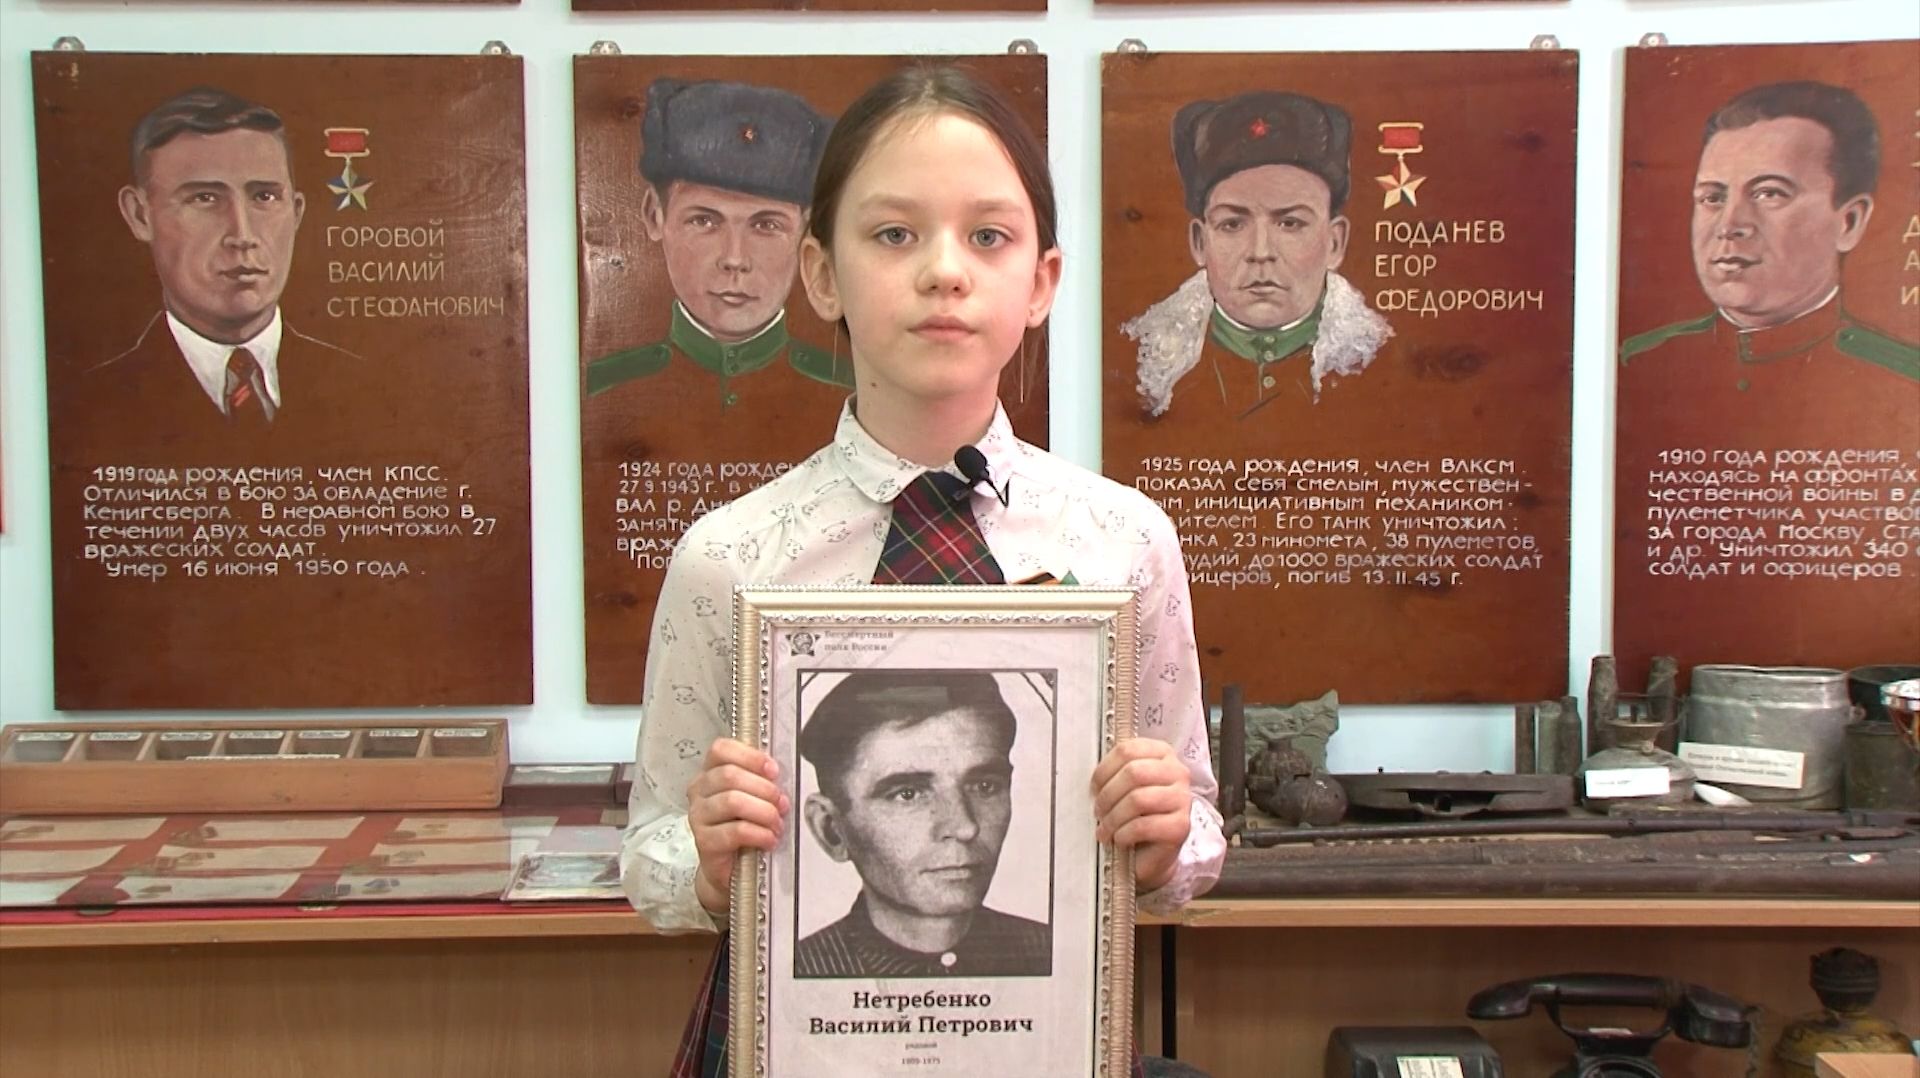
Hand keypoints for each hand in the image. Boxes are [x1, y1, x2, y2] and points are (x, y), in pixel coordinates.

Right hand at [687, 738, 788, 914]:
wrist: (730, 869)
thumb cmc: (743, 827)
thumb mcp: (752, 798)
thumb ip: (760, 781)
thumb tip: (780, 774)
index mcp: (710, 773)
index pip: (721, 750)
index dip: (750, 757)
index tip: (773, 770)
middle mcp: (699, 791)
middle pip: (729, 775)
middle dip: (764, 789)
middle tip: (781, 803)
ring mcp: (698, 816)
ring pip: (732, 801)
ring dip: (763, 812)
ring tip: (776, 823)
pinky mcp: (704, 841)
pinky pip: (736, 831)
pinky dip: (760, 833)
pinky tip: (769, 839)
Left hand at [1090, 738, 1191, 892]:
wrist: (1151, 851)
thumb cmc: (1135, 814)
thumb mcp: (1124, 787)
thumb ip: (1114, 774)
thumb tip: (1094, 779)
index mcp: (1162, 754)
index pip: (1127, 750)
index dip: (1104, 770)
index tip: (1094, 788)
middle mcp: (1177, 772)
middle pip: (1133, 773)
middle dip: (1108, 795)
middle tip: (1098, 811)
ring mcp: (1182, 799)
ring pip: (1138, 799)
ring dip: (1113, 818)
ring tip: (1106, 829)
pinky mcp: (1181, 826)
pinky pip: (1143, 826)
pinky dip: (1124, 834)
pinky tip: (1119, 838)